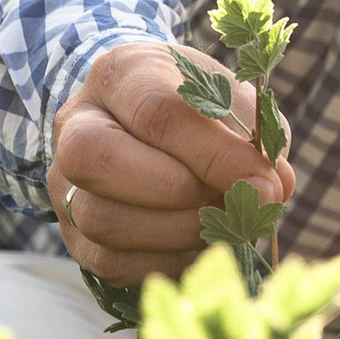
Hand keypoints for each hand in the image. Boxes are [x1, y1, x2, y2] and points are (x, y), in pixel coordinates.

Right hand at [47, 41, 294, 285]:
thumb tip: (276, 188)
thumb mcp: (233, 102)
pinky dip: (168, 261)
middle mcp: (74, 126)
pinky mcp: (75, 237)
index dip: (215, 156)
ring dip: (180, 232)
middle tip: (234, 202)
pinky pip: (113, 263)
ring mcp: (63, 185)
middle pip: (99, 161)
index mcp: (120, 75)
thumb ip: (256, 138)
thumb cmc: (198, 108)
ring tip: (223, 222)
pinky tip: (199, 243)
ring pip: (102, 221)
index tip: (265, 183)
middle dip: (180, 192)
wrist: (146, 124)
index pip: (158, 112)